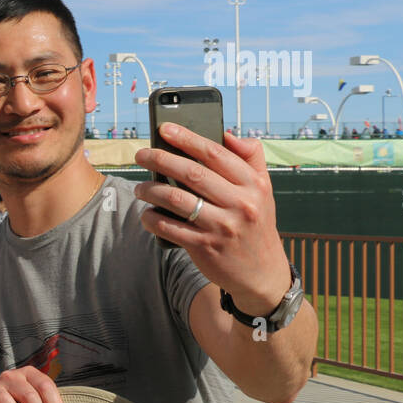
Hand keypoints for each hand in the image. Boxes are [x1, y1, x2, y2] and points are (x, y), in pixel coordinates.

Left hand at [134, 124, 292, 313]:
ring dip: (150, 190)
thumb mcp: (263, 190)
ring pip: (176, 199)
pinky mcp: (205, 247)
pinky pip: (169, 227)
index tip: (164, 128)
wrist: (262, 273)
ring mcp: (222, 227)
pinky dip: (152, 218)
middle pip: (191, 173)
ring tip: (140, 187)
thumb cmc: (255, 223)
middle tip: (141, 155)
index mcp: (253, 184)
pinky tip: (146, 213)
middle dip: (160, 160)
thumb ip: (250, 158)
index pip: (215, 153)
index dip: (187, 138)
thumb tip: (227, 134)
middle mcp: (240, 203)